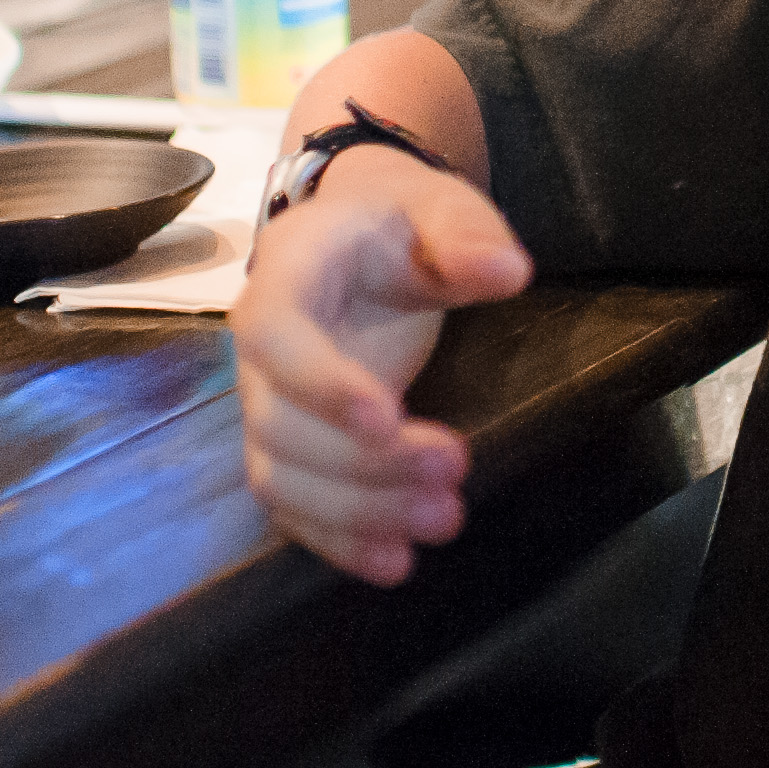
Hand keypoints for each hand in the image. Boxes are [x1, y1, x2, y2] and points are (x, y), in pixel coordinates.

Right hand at [233, 150, 532, 584]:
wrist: (362, 237)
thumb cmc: (398, 222)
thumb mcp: (436, 204)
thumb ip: (466, 233)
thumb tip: (507, 272)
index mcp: (286, 275)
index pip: (275, 334)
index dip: (320, 384)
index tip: (386, 419)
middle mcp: (261, 350)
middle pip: (281, 424)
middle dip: (363, 464)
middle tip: (455, 470)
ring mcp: (270, 404)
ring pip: (282, 476)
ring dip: (357, 512)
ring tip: (443, 520)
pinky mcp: (293, 446)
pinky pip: (294, 506)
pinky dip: (337, 541)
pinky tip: (395, 563)